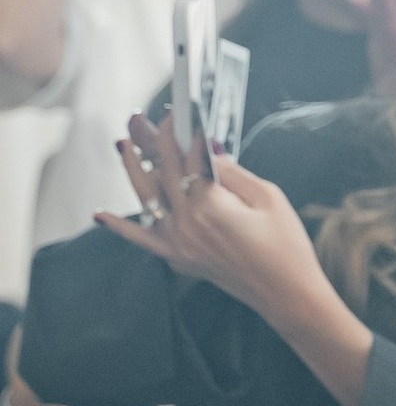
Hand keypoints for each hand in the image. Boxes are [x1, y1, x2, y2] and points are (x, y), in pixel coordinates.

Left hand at [99, 107, 373, 405]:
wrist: (286, 294)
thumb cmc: (286, 245)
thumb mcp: (267, 197)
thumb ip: (231, 172)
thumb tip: (207, 148)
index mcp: (209, 203)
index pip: (187, 155)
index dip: (181, 130)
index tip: (179, 111)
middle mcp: (186, 222)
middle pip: (162, 171)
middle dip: (151, 140)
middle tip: (141, 118)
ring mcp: (177, 242)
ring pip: (145, 198)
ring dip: (132, 169)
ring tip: (122, 144)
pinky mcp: (178, 257)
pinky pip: (142, 239)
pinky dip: (119, 227)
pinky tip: (99, 215)